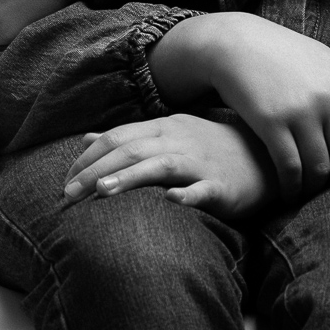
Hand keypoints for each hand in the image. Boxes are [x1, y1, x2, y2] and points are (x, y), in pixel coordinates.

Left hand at [62, 115, 272, 219]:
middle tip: (68, 194)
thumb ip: (128, 138)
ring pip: (161, 165)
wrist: (266, 156)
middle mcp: (179, 140)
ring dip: (131, 177)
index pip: (118, 138)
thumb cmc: (211, 148)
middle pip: (131, 150)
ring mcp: (201, 161)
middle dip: (95, 170)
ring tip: (102, 190)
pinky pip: (204, 188)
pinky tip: (172, 201)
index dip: (87, 158)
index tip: (64, 182)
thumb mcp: (168, 135)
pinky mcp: (223, 185)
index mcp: (163, 128)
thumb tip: (88, 138)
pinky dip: (188, 194)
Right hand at [150, 13, 329, 201]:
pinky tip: (287, 192)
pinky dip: (291, 188)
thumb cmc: (285, 56)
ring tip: (305, 190)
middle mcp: (328, 97)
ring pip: (321, 169)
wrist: (235, 43)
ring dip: (313, 188)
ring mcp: (301, 111)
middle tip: (325, 179)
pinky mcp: (272, 123)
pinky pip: (290, 169)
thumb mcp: (327, 64)